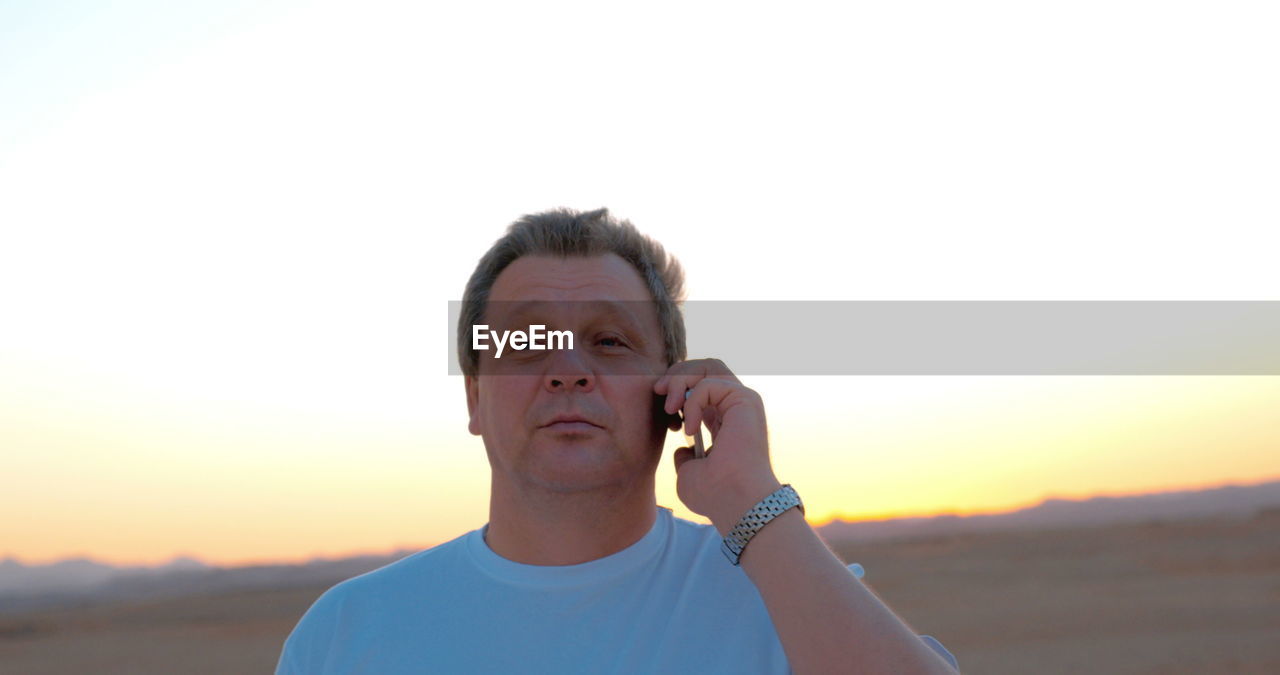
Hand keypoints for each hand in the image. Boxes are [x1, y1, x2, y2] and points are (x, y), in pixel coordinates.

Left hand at [654, 359, 782, 535]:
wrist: (735, 502)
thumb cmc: (715, 495)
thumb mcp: (689, 473)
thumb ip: (686, 457)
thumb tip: (684, 451)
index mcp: (724, 422)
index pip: (700, 386)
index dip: (677, 389)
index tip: (665, 412)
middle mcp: (735, 408)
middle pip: (704, 367)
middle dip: (677, 375)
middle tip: (659, 391)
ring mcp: (742, 402)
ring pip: (708, 367)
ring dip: (681, 381)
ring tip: (671, 408)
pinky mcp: (746, 399)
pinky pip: (711, 382)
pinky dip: (693, 400)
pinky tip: (691, 428)